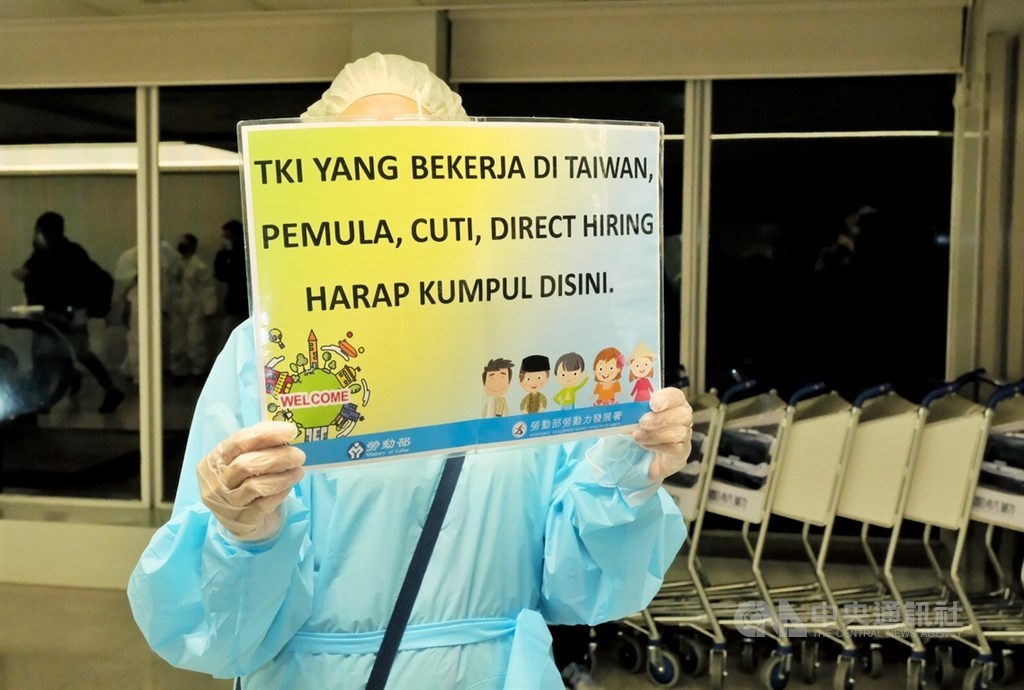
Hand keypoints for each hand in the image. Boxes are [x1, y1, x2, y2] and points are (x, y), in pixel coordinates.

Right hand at [197, 421, 305, 540]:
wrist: (239, 522)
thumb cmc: (242, 483)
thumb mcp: (242, 461)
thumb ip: (257, 445)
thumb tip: (283, 431)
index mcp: (213, 461)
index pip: (238, 442)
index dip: (265, 435)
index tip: (291, 431)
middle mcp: (216, 483)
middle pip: (246, 465)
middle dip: (277, 457)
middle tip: (299, 455)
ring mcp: (227, 504)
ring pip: (255, 486)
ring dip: (282, 476)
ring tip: (298, 471)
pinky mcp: (242, 521)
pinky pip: (264, 505)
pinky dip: (280, 493)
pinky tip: (289, 487)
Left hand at [632, 387, 693, 481]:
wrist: (645, 454)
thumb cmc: (642, 427)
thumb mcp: (635, 416)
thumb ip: (633, 410)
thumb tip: (620, 408)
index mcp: (673, 402)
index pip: (676, 396)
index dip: (666, 398)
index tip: (653, 403)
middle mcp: (683, 417)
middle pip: (682, 414)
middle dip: (661, 418)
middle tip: (643, 422)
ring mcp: (685, 435)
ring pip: (679, 432)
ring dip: (655, 434)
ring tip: (637, 436)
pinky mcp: (681, 452)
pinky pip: (674, 448)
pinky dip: (657, 446)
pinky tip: (645, 445)